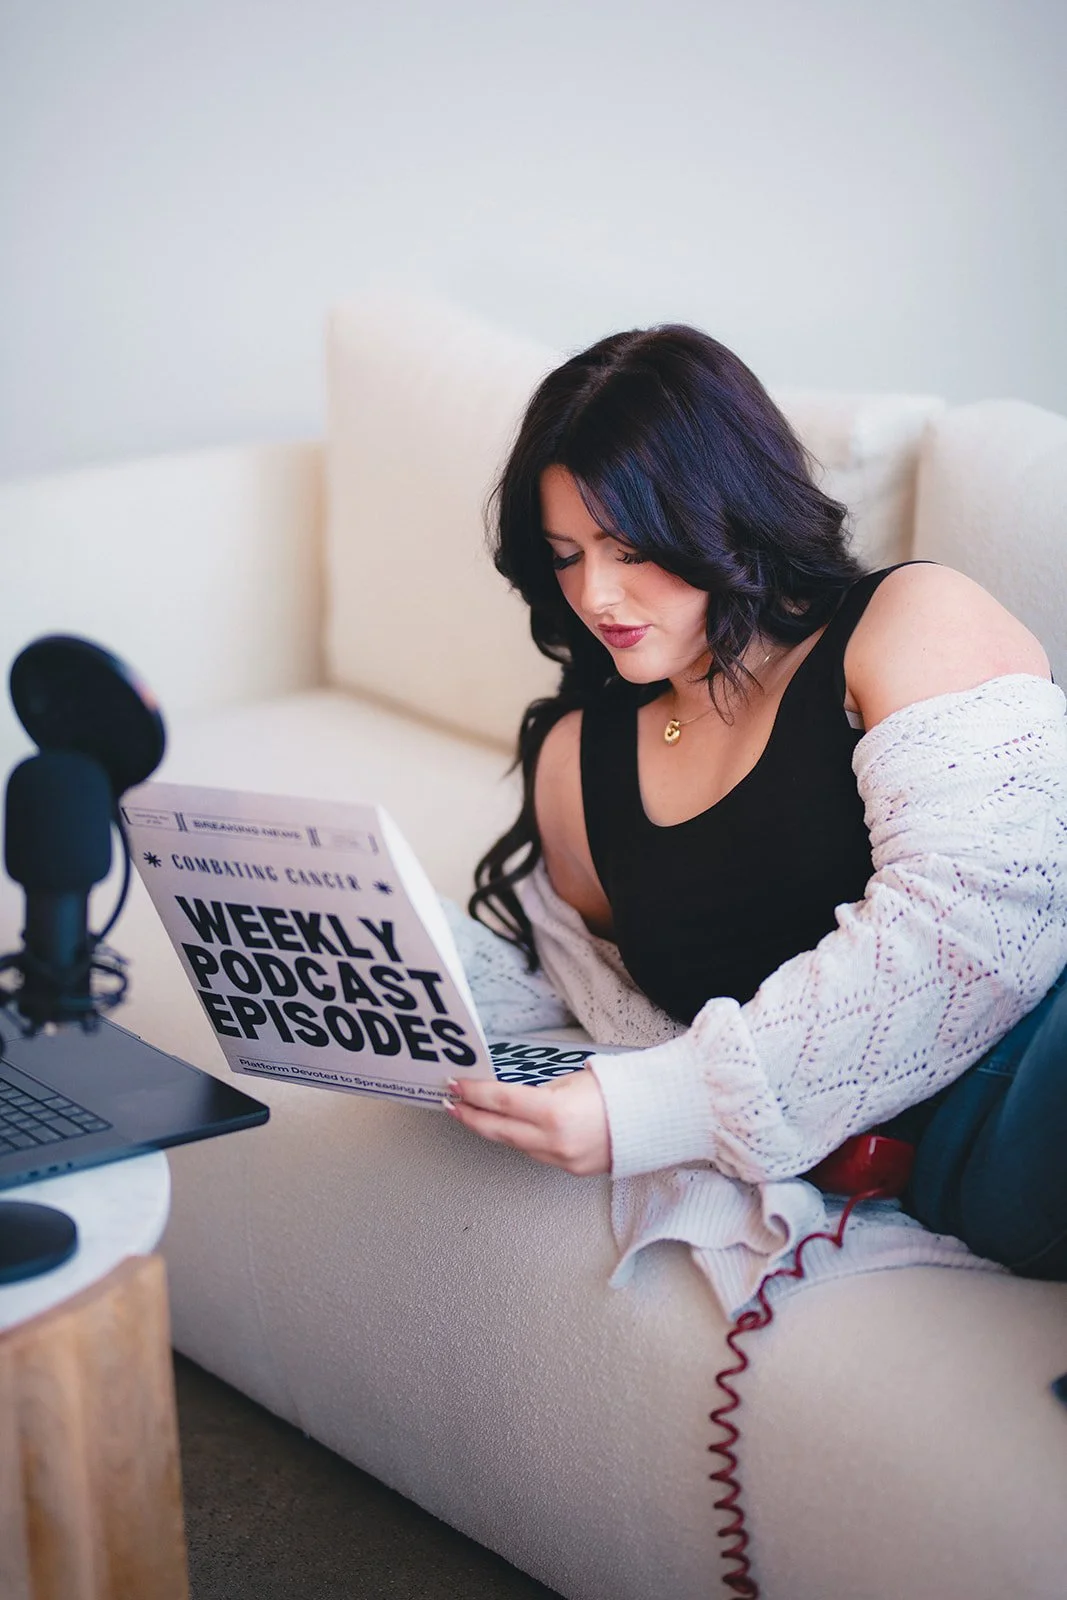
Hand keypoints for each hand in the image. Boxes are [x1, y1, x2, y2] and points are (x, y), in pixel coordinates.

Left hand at [443, 1067, 611, 1175]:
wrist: (657, 1119)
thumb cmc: (622, 1093)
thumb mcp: (574, 1081)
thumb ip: (541, 1092)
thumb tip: (516, 1098)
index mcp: (554, 1113)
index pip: (501, 1101)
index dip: (474, 1093)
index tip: (457, 1086)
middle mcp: (555, 1141)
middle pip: (498, 1129)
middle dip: (471, 1116)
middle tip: (453, 1104)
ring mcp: (562, 1159)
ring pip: (514, 1144)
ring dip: (493, 1129)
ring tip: (477, 1115)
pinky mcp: (570, 1169)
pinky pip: (535, 1154)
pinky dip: (520, 1140)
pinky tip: (511, 1129)